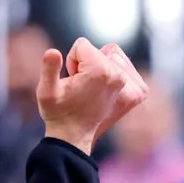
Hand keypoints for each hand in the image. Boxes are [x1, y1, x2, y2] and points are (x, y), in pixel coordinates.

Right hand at [37, 38, 146, 154]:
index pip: (82, 45)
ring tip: (92, 88)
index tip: (72, 80)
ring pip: (114, 56)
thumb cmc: (58, 113)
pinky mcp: (137, 92)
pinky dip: (116, 74)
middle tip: (82, 85)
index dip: (72, 61)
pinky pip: (126, 68)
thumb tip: (52, 52)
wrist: (73, 136)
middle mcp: (119, 75)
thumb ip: (49, 68)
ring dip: (101, 67)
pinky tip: (106, 89)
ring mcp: (131, 85)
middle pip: (100, 49)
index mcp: (100, 71)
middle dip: (88, 62)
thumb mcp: (46, 90)